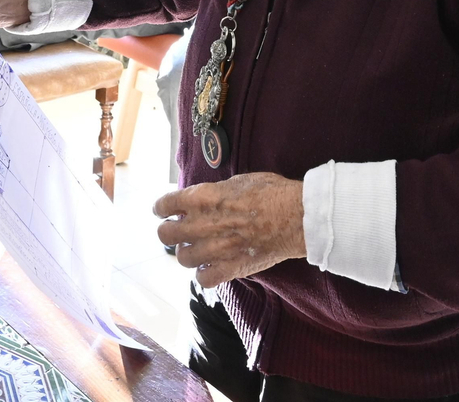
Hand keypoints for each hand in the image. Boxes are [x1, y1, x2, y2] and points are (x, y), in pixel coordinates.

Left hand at [154, 172, 305, 287]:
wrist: (297, 216)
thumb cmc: (272, 193)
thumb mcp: (237, 181)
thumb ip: (214, 193)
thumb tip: (203, 199)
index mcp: (202, 197)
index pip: (165, 204)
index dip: (162, 209)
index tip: (163, 212)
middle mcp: (202, 223)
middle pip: (165, 235)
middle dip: (168, 232)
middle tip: (178, 231)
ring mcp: (215, 248)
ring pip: (182, 258)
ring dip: (187, 253)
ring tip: (197, 250)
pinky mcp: (230, 268)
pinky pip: (203, 279)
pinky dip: (204, 274)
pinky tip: (211, 267)